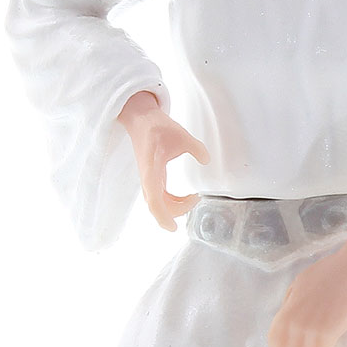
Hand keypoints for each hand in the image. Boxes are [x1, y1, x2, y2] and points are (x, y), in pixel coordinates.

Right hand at [117, 91, 209, 231]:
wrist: (140, 119)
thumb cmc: (157, 126)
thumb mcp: (181, 135)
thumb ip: (196, 148)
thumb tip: (206, 160)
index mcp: (152, 171)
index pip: (154, 201)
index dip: (163, 217)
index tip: (173, 228)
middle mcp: (148, 179)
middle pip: (158, 207)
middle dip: (177, 211)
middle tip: (195, 199)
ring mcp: (149, 179)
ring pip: (160, 203)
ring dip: (176, 206)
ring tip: (193, 197)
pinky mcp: (152, 177)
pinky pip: (161, 197)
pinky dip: (173, 201)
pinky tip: (186, 196)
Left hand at [267, 195, 346, 346]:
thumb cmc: (326, 272)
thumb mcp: (298, 283)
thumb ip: (290, 303)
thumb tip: (288, 318)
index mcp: (286, 311)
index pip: (275, 342)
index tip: (291, 345)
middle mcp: (296, 323)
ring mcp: (313, 328)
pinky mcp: (331, 331)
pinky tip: (329, 345)